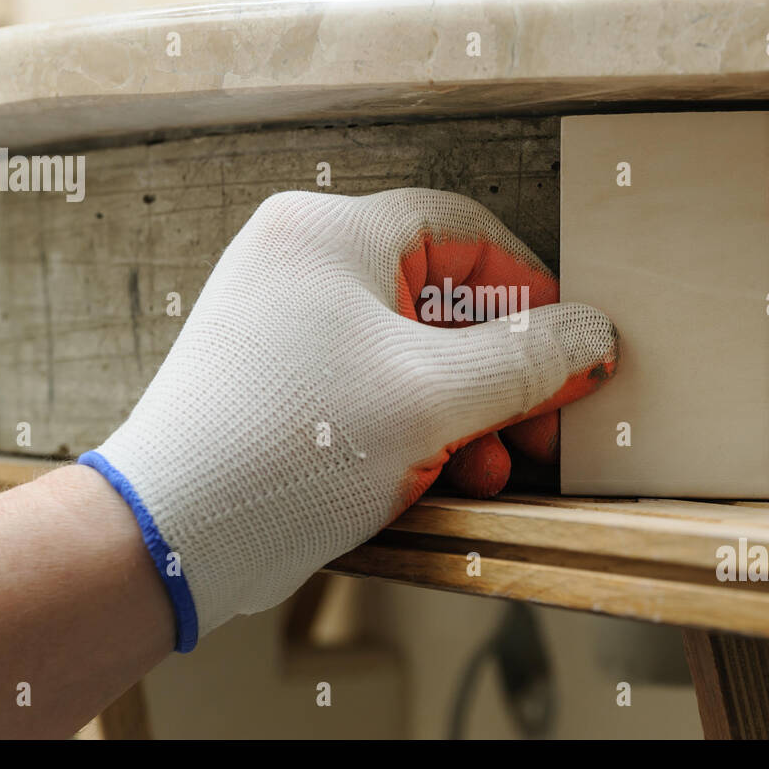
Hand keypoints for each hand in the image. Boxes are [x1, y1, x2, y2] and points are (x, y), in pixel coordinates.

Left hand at [81, 188, 618, 649]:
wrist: (174, 536)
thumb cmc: (290, 447)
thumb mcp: (436, 398)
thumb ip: (529, 359)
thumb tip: (595, 333)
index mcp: (333, 232)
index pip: (467, 235)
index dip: (532, 291)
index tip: (570, 351)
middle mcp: (302, 259)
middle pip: (441, 298)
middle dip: (500, 372)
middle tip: (541, 426)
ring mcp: (282, 318)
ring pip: (410, 349)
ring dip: (465, 409)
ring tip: (493, 467)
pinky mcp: (274, 375)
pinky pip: (369, 382)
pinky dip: (416, 423)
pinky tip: (443, 475)